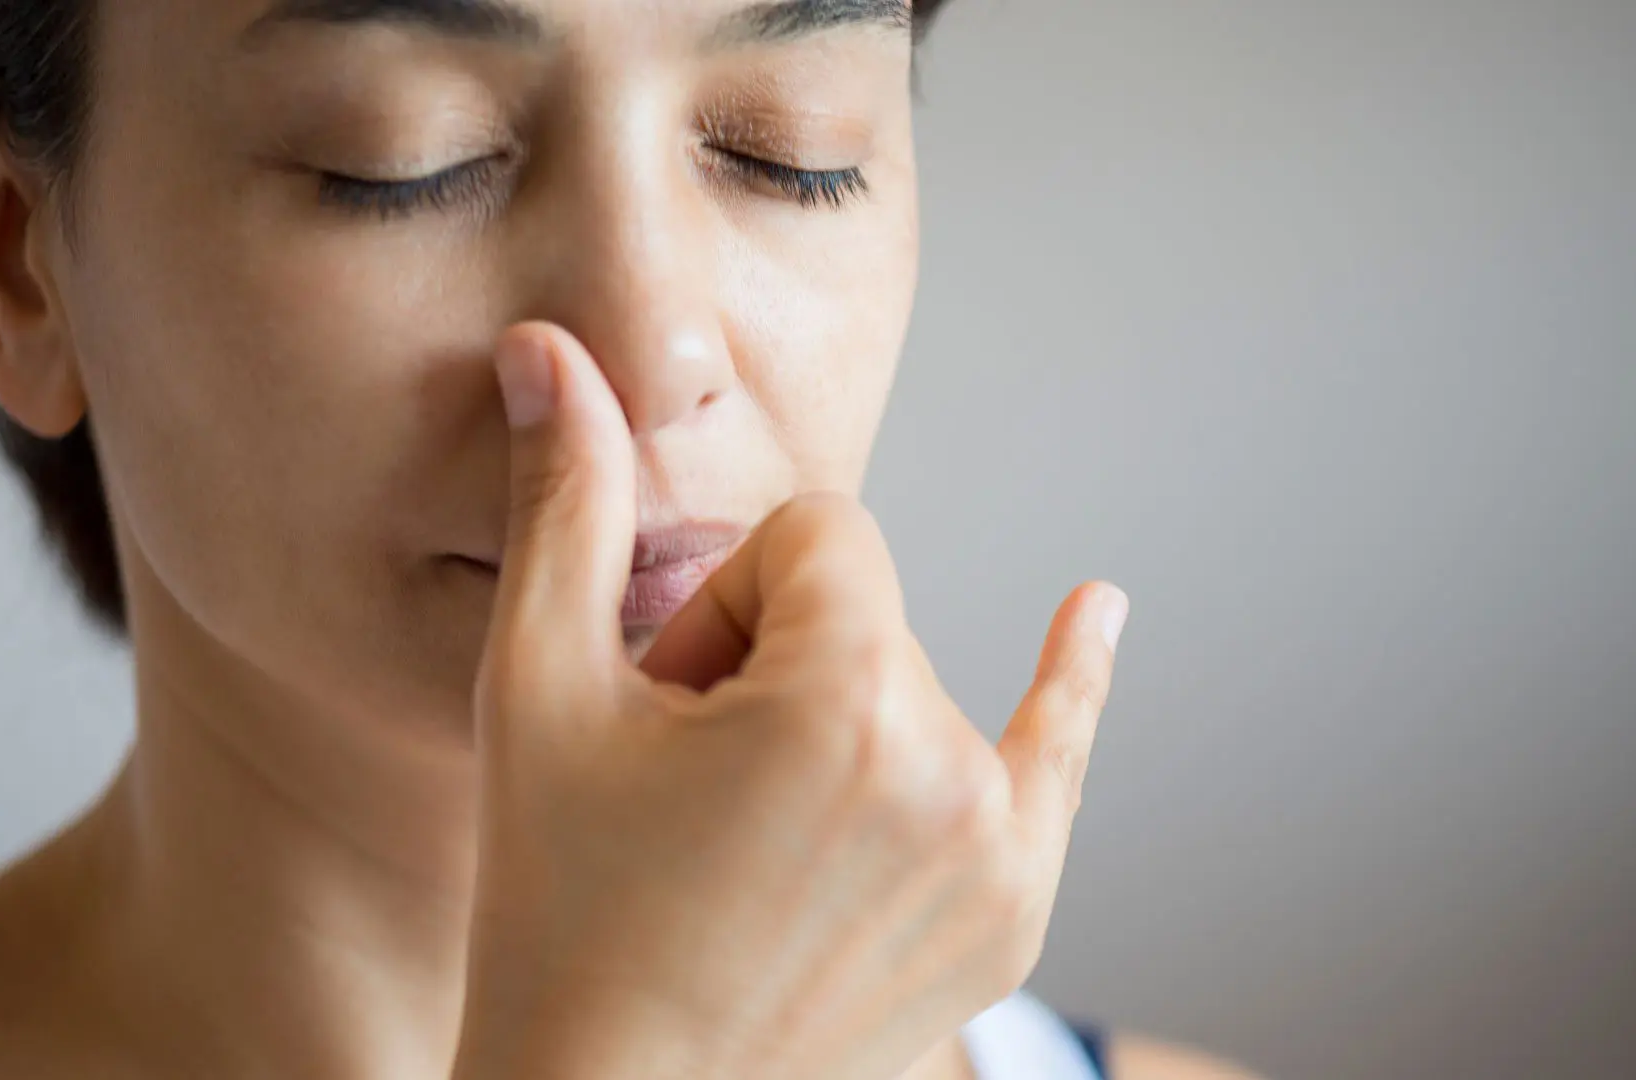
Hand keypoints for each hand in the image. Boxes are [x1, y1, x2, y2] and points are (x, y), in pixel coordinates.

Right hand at [454, 322, 1128, 1079]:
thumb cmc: (556, 912)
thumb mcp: (539, 695)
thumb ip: (565, 504)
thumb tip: (544, 348)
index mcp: (848, 699)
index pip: (818, 536)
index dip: (725, 604)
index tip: (671, 704)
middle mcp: (951, 769)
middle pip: (868, 610)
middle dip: (774, 664)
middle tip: (690, 791)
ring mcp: (997, 850)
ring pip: (915, 681)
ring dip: (832, 720)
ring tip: (745, 839)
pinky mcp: (1011, 910)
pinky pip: (1053, 756)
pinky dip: (1069, 684)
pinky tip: (1097, 612)